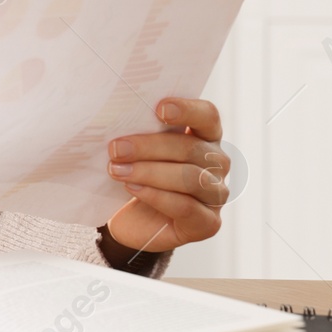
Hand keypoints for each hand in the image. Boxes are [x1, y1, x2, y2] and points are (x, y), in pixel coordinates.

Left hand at [103, 96, 228, 254]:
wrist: (131, 220)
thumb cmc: (136, 174)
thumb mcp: (136, 149)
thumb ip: (137, 131)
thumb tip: (114, 114)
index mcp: (205, 136)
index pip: (208, 116)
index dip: (188, 110)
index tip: (159, 108)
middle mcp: (217, 163)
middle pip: (191, 148)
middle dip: (149, 147)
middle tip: (115, 149)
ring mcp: (216, 194)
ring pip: (190, 177)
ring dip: (149, 172)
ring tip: (117, 170)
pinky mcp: (207, 223)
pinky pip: (185, 206)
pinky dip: (156, 196)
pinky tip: (132, 188)